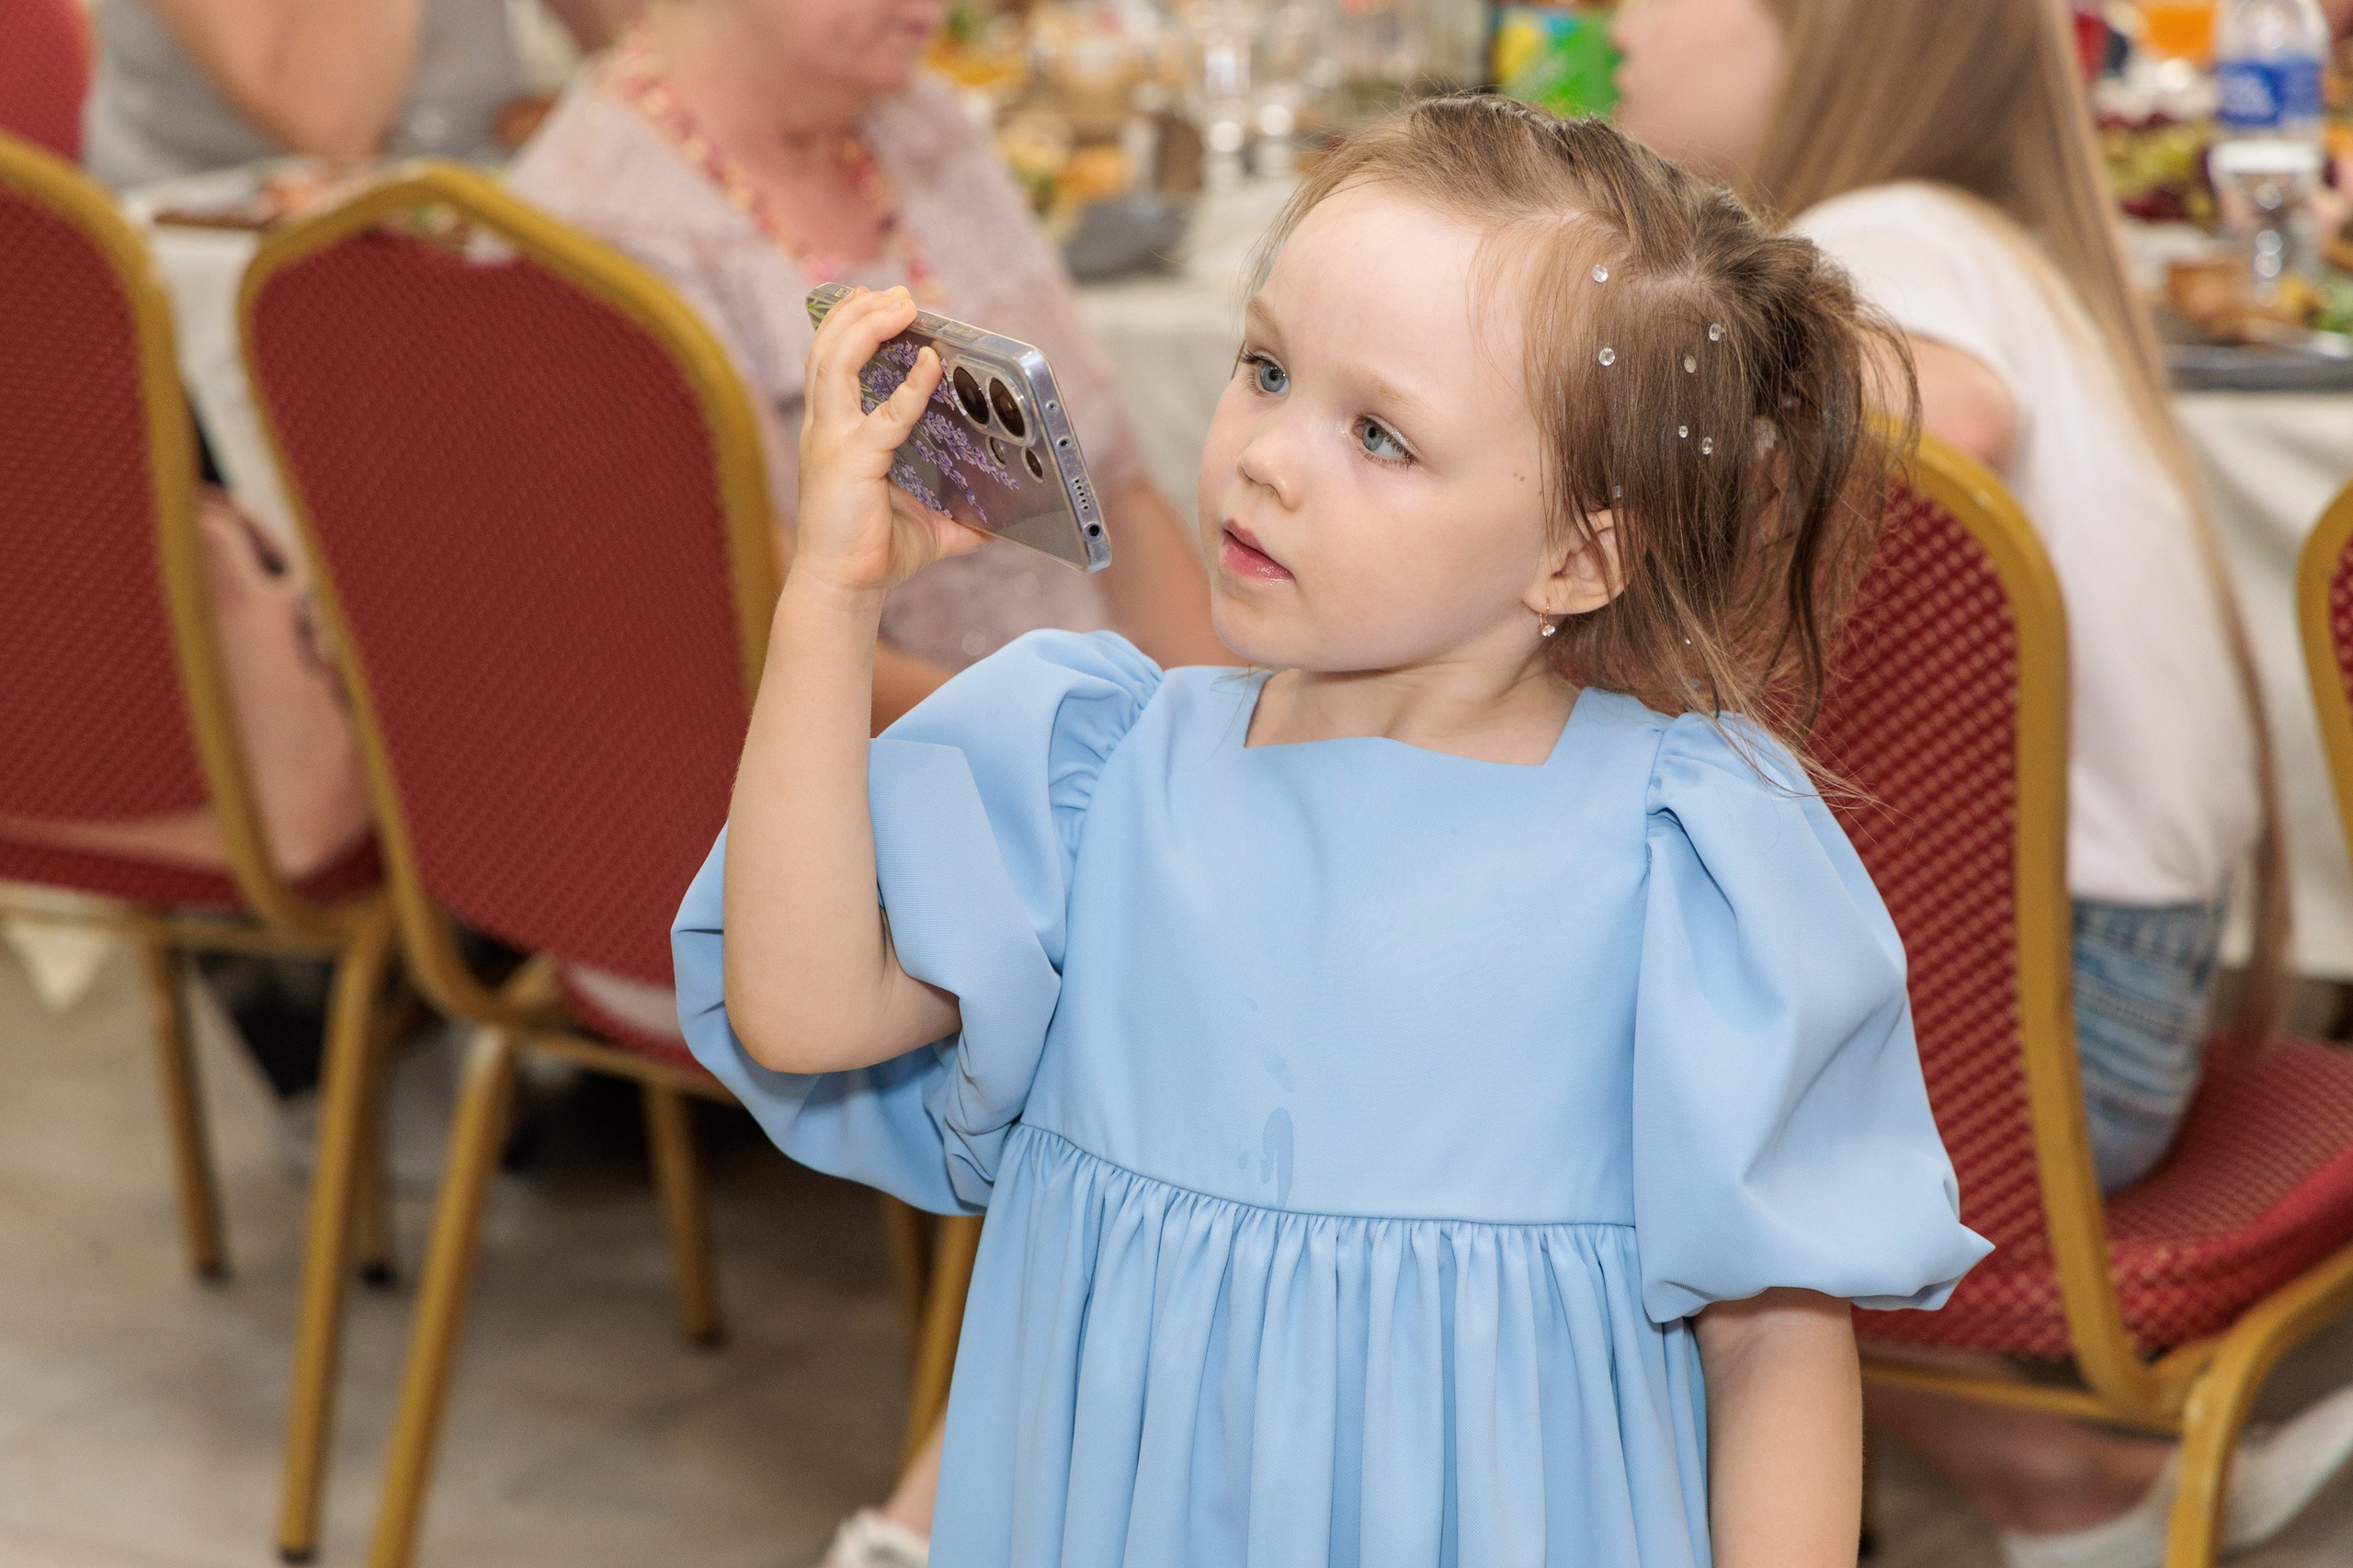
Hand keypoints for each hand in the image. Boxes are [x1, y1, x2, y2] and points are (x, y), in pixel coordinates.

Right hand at [794, 286, 987, 600]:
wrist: (844, 590)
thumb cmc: (874, 554)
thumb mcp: (925, 526)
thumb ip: (958, 518)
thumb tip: (1000, 523)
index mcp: (836, 432)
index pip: (834, 363)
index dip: (854, 327)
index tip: (883, 303)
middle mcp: (826, 428)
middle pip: (826, 350)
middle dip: (858, 313)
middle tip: (897, 294)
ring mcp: (832, 441)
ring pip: (835, 363)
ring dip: (867, 326)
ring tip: (900, 303)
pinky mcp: (850, 461)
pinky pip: (884, 415)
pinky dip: (909, 386)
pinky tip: (932, 365)